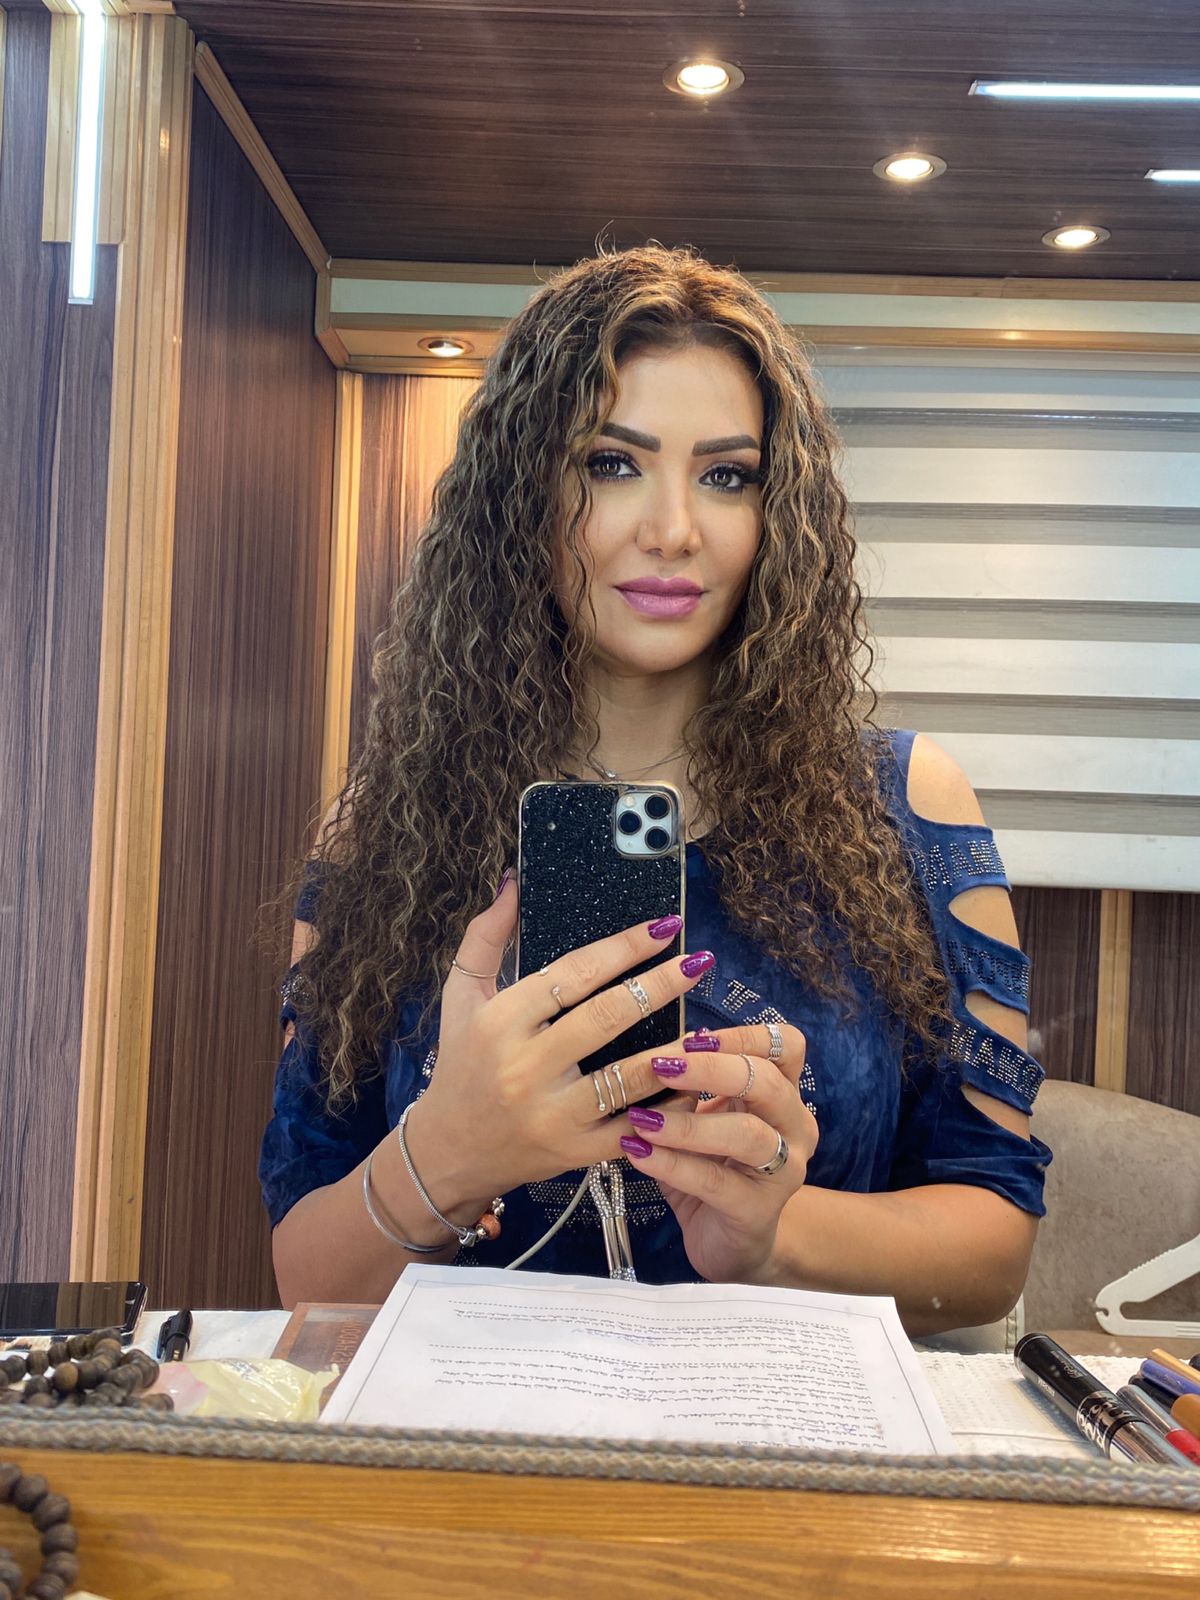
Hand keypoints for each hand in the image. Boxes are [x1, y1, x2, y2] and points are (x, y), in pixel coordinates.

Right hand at [406, 873, 714, 1217]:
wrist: (449, 1152)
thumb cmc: (460, 1065)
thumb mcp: (460, 997)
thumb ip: (486, 937)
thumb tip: (514, 884)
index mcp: (501, 1022)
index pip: (572, 975)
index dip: (623, 947)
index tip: (662, 927)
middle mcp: (526, 1067)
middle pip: (607, 1017)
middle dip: (660, 985)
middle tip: (697, 960)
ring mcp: (553, 1114)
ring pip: (629, 1077)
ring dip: (676, 1049)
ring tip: (709, 1025)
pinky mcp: (575, 1151)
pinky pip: (635, 1128)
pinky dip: (670, 1108)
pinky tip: (697, 1083)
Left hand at [614, 1024, 817, 1284]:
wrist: (732, 1244)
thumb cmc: (715, 1169)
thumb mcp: (705, 1120)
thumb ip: (693, 1088)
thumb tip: (663, 1050)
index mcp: (785, 1096)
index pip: (786, 1046)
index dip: (742, 1036)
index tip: (691, 1039)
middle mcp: (796, 1128)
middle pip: (767, 1083)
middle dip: (711, 1070)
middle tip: (660, 1067)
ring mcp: (784, 1171)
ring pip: (746, 1134)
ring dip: (689, 1124)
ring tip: (642, 1120)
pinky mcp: (759, 1210)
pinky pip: (714, 1181)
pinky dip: (671, 1164)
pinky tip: (638, 1153)